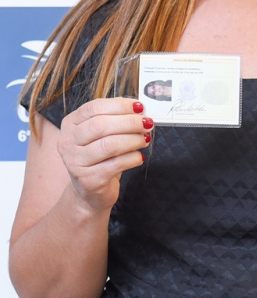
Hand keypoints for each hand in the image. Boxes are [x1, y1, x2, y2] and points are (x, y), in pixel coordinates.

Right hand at [57, 98, 151, 213]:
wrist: (89, 192)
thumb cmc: (99, 158)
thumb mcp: (101, 135)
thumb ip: (115, 119)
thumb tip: (138, 108)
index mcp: (70, 124)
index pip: (94, 108)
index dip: (119, 105)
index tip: (139, 107)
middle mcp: (67, 142)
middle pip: (101, 125)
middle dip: (129, 122)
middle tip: (147, 123)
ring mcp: (76, 162)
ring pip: (110, 145)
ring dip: (133, 140)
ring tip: (145, 140)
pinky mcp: (89, 180)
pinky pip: (117, 164)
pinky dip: (133, 158)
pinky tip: (140, 157)